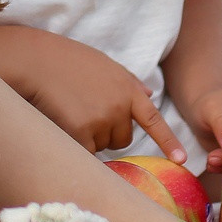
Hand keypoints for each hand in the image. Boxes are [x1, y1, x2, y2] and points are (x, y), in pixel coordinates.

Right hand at [0, 25, 186, 160]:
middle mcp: (120, 107)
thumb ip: (128, 81)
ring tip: (71, 108)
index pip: (154, 120)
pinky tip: (63, 121)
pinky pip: (85, 152)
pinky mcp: (83, 132)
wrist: (38, 60)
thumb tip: (149, 92)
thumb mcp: (105, 64)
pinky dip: (75, 143)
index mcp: (128, 89)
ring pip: (100, 145)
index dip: (168, 141)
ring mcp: (103, 120)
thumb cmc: (67, 60)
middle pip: (122, 138)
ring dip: (89, 135)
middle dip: (107, 131)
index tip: (183, 161)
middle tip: (84, 108)